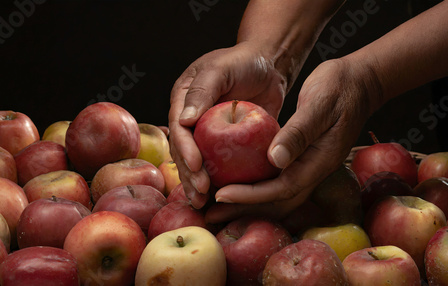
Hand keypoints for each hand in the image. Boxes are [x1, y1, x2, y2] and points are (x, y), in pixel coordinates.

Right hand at [169, 43, 286, 207]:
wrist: (269, 66)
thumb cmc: (243, 61)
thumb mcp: (221, 69)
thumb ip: (202, 91)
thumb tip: (184, 121)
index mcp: (183, 100)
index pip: (179, 128)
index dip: (185, 149)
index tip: (197, 166)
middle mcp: (191, 120)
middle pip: (185, 151)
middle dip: (190, 174)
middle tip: (201, 193)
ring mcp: (208, 133)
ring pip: (199, 163)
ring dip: (199, 184)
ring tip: (204, 203)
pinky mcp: (226, 144)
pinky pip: (220, 165)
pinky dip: (219, 181)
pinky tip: (221, 198)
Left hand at [205, 58, 382, 222]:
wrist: (360, 82)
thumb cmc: (340, 87)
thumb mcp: (319, 104)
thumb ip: (298, 132)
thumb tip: (274, 160)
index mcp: (320, 161)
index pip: (283, 188)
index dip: (251, 195)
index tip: (222, 195)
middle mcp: (314, 169)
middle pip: (277, 200)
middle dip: (244, 208)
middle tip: (211, 214)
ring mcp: (310, 165)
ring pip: (276, 193)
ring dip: (247, 202)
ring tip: (217, 205)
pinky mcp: (303, 158)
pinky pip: (277, 179)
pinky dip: (255, 185)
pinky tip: (235, 181)